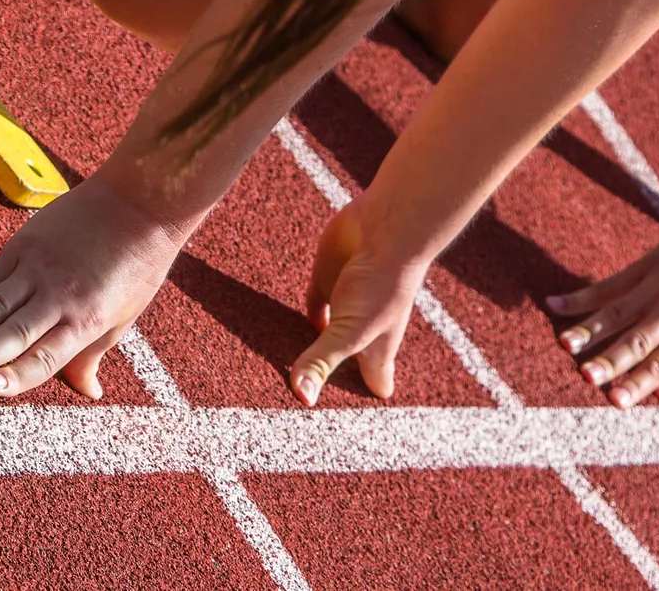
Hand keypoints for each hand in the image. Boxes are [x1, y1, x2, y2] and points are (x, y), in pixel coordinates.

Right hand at [0, 181, 189, 398]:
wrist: (140, 202)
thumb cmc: (137, 267)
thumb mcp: (122, 317)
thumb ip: (93, 355)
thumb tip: (90, 394)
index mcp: (87, 319)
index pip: (46, 355)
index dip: (17, 374)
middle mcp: (60, 294)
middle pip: (16, 329)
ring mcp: (39, 266)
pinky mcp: (25, 244)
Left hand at [290, 200, 426, 405]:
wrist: (386, 227)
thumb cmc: (383, 284)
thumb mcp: (351, 330)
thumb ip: (322, 361)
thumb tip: (303, 398)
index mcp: (377, 351)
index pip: (375, 386)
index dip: (363, 408)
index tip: (345, 432)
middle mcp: (362, 333)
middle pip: (344, 366)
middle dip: (327, 384)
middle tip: (303, 410)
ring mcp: (344, 308)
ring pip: (322, 338)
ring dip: (305, 352)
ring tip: (279, 378)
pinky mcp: (327, 282)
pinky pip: (310, 306)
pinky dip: (294, 319)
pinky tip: (272, 333)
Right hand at [545, 217, 658, 407]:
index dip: (637, 383)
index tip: (615, 402)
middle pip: (637, 340)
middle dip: (610, 360)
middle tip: (585, 377)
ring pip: (618, 312)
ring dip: (589, 329)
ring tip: (564, 344)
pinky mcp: (647, 265)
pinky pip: (609, 285)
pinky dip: (581, 297)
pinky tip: (554, 305)